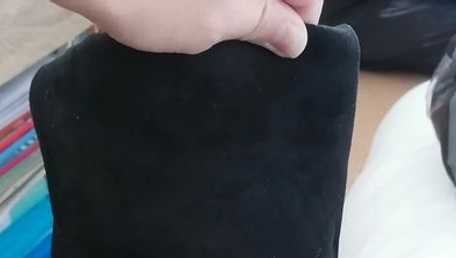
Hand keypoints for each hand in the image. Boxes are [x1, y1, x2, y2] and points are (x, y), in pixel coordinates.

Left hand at [52, 0, 323, 57]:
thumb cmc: (153, 0)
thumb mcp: (218, 20)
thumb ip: (264, 24)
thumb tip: (298, 40)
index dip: (302, 18)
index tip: (288, 50)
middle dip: (272, 15)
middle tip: (257, 53)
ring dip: (244, 11)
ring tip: (225, 42)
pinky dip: (215, 7)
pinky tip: (200, 24)